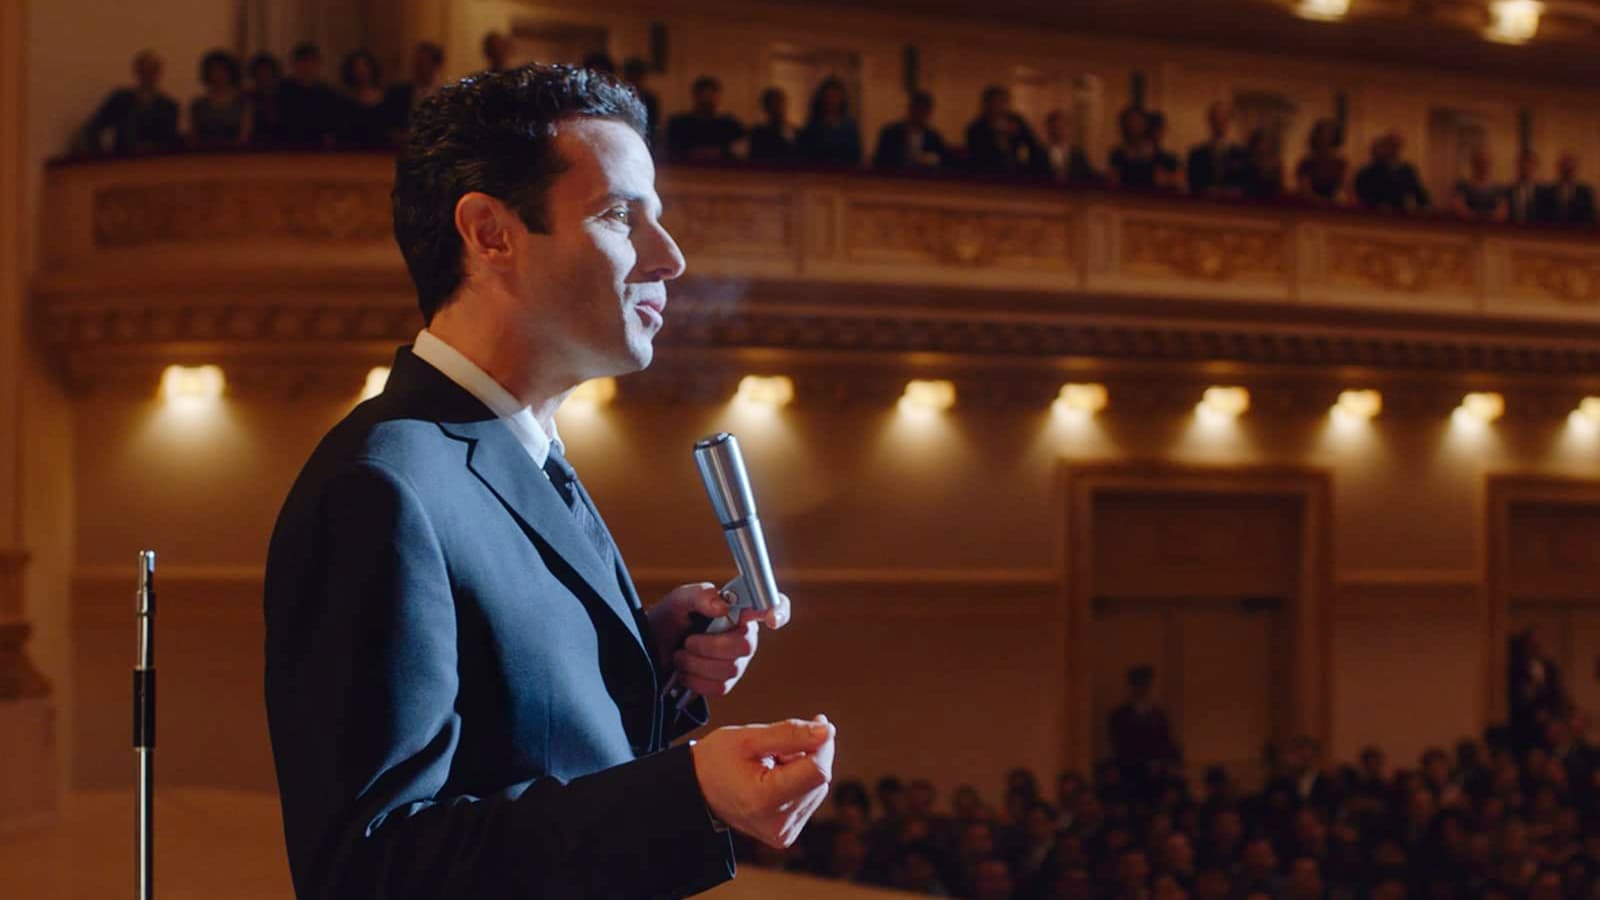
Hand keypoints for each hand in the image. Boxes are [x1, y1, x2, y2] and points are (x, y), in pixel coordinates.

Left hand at [649, 584, 789, 697]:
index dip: (778, 611)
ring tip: (681, 655)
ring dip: (696, 663)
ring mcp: (737, 661)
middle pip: (746, 646)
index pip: (772, 606)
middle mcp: (744, 635)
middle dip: (709, 646)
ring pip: (731, 668)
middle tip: (688, 641)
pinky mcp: (725, 682)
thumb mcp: (679, 601)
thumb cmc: (668, 621)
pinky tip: (686, 672)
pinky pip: (721, 687)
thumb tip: (723, 606)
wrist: (652, 650)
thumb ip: (701, 595)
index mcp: (738, 610)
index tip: (771, 620)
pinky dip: (696, 680)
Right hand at [691, 716, 835, 847]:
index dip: (821, 743)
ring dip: (803, 767)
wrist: (698, 788)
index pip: (817, 770)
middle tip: (779, 745)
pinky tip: (776, 777)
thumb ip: (791, 733)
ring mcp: (782, 833)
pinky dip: (799, 781)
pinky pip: (809, 798)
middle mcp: (777, 824)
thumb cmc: (719, 759)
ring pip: (817, 787)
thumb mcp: (750, 737)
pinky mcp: (786, 835)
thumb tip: (827, 731)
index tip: (817, 722)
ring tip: (772, 762)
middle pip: (819, 778)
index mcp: (764, 801)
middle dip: (809, 754)